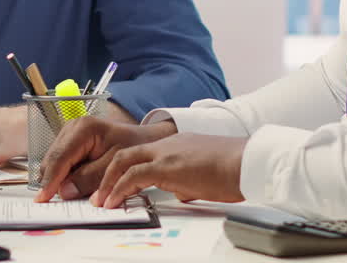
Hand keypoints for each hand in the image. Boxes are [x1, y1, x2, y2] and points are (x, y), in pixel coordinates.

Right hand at [34, 117, 175, 202]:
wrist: (144, 139)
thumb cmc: (133, 147)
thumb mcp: (115, 164)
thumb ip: (90, 178)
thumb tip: (66, 191)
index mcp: (84, 129)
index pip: (59, 157)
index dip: (50, 180)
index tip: (43, 198)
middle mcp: (73, 128)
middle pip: (52, 159)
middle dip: (53, 180)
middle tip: (58, 202)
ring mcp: (70, 133)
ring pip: (54, 161)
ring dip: (60, 178)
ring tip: (74, 191)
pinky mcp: (71, 142)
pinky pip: (61, 162)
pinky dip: (66, 174)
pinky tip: (77, 182)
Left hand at [88, 133, 246, 208]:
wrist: (249, 161)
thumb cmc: (234, 169)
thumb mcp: (203, 174)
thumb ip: (187, 179)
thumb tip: (181, 191)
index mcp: (174, 144)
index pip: (138, 153)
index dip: (121, 169)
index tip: (111, 185)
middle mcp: (166, 144)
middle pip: (123, 154)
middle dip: (105, 174)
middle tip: (97, 194)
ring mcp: (165, 153)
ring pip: (123, 162)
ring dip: (108, 184)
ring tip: (101, 201)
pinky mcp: (168, 166)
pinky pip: (134, 175)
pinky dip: (120, 189)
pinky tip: (115, 201)